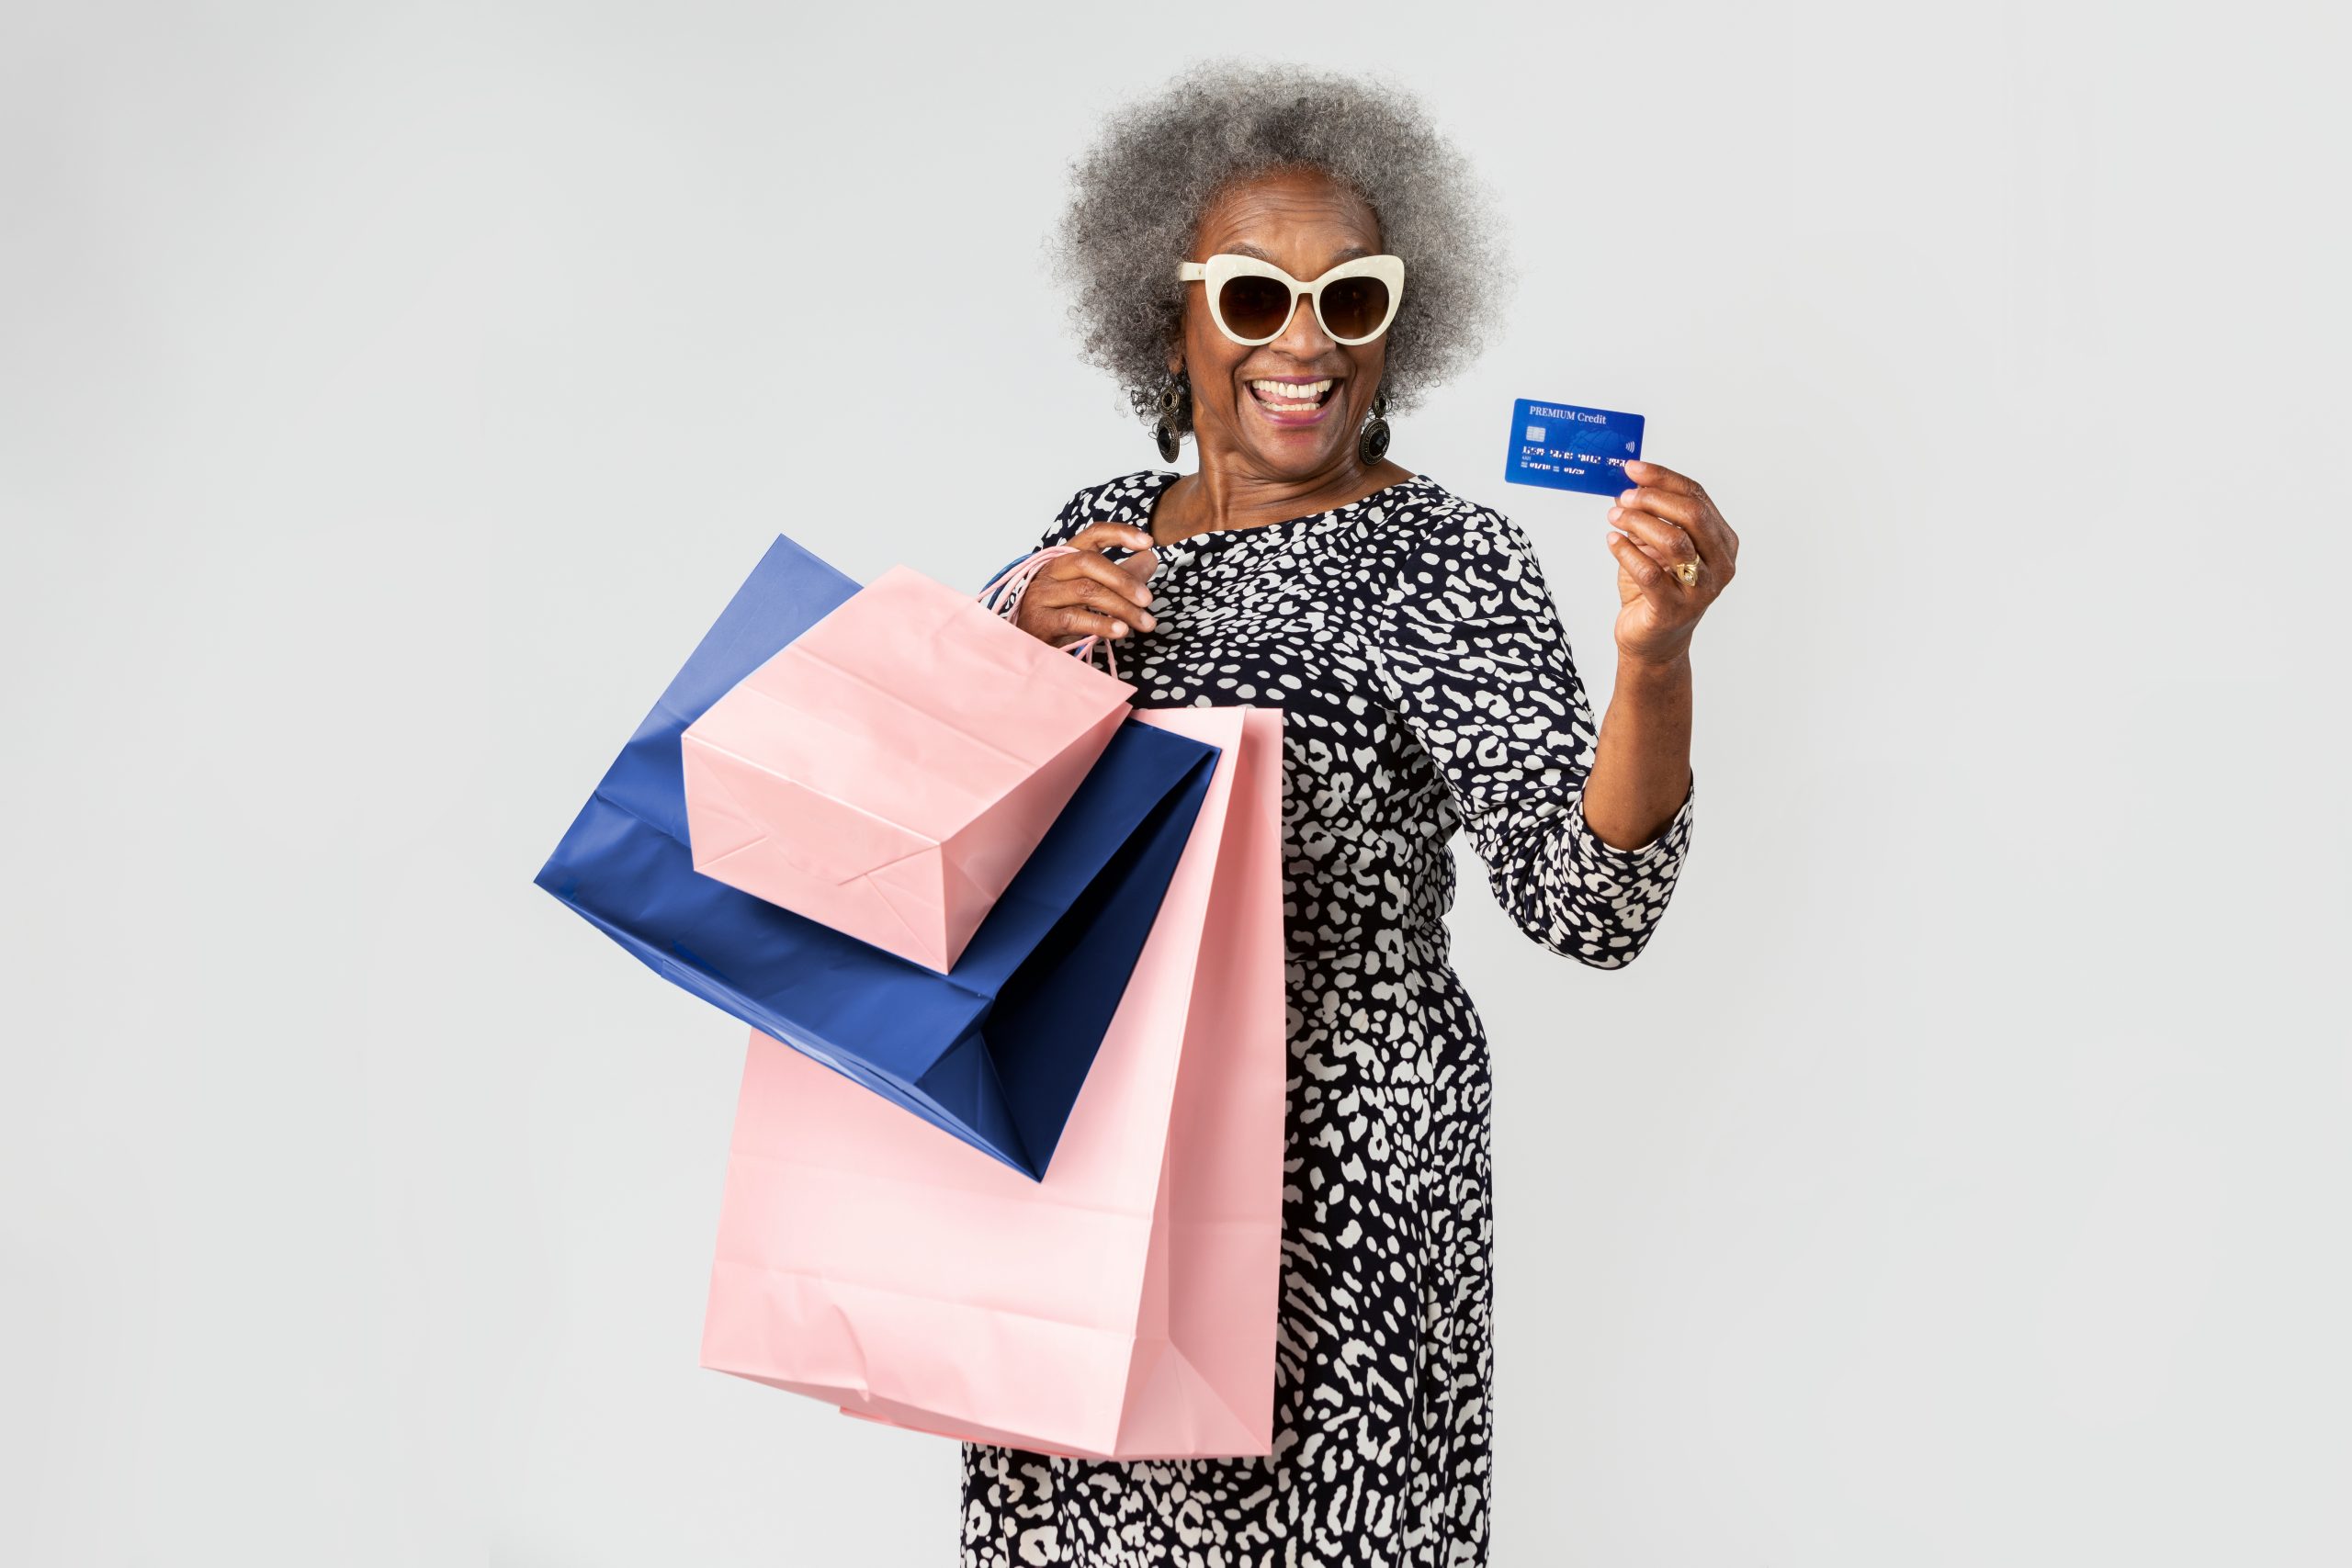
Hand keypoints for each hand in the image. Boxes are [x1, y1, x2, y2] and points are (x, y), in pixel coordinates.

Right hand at [1009, 521, 1160, 647]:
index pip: (1093, 534)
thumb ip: (1122, 574)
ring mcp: (1042, 595)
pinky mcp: (1040, 621)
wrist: (1030, 647)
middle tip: (1148, 599)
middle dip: (1124, 580)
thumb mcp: (1094, 591)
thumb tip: (1151, 557)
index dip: (1120, 533)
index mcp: (1065, 557)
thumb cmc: (1062, 614)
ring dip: (1122, 608)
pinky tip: (1121, 631)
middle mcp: (1050, 570)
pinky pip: (1075, 618)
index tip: (1148, 542)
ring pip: (1085, 591)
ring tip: (1145, 623)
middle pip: (1088, 562)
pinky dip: (1102, 624)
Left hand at [1603, 459, 1737, 666]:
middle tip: (1624, 496)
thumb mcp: (1656, 547)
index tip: (1633, 468)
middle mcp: (1720, 565)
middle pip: (1691, 514)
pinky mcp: (1674, 609)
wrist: (1653, 643)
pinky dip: (1626, 551)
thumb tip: (1630, 482)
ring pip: (1673, 541)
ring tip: (1614, 515)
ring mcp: (1701, 589)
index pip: (1697, 497)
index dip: (1663, 478)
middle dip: (1652, 498)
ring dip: (1638, 521)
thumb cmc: (1656, 590)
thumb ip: (1651, 516)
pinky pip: (1649, 572)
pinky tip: (1612, 541)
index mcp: (1722, 542)